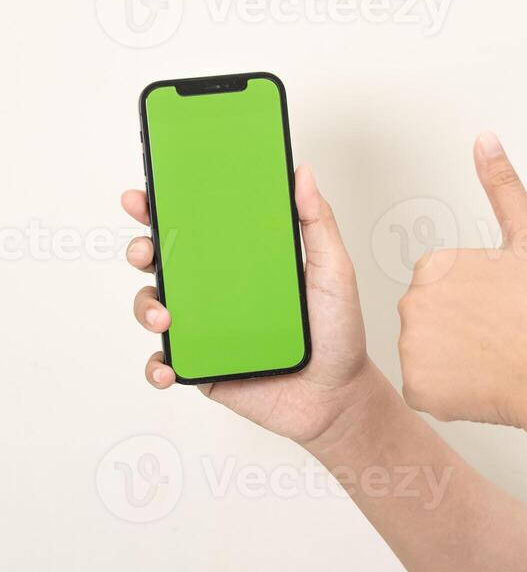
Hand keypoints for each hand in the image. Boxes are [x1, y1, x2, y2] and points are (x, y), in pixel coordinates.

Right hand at [121, 166, 378, 445]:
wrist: (338, 397)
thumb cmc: (338, 332)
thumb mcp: (334, 271)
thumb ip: (318, 223)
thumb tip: (303, 173)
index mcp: (244, 260)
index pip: (198, 226)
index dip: (167, 207)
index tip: (147, 193)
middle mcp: (218, 291)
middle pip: (165, 261)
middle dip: (142, 248)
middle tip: (146, 249)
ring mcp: (206, 328)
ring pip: (156, 307)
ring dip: (146, 305)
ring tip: (164, 316)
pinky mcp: (203, 366)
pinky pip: (166, 363)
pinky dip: (157, 365)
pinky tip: (168, 365)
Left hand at [397, 132, 526, 430]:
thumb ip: (501, 185)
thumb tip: (485, 138)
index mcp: (434, 264)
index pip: (441, 286)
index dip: (473, 300)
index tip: (499, 309)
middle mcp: (412, 301)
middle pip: (429, 319)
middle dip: (457, 330)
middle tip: (499, 336)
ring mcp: (412, 346)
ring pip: (427, 355)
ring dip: (452, 362)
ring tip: (494, 361)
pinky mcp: (417, 388)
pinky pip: (426, 390)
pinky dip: (448, 394)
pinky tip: (481, 385)